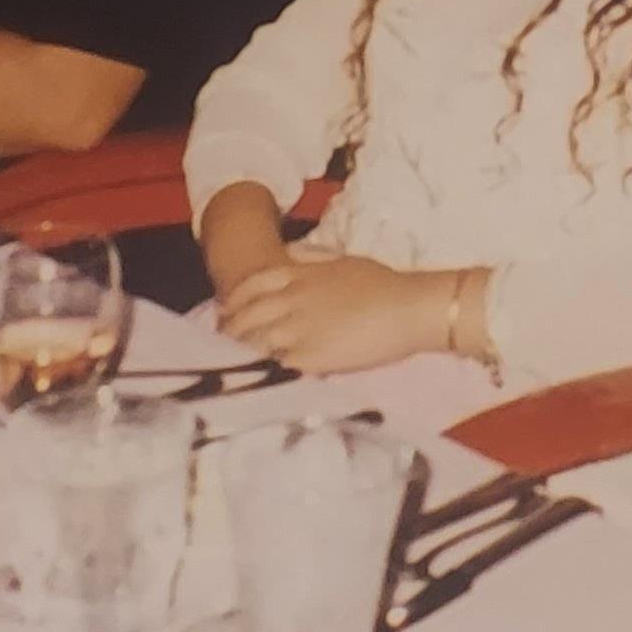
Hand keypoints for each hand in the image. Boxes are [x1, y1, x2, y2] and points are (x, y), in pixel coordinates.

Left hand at [217, 252, 445, 373]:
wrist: (408, 308)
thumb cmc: (384, 284)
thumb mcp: (344, 259)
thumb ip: (313, 257)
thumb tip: (290, 253)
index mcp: (299, 275)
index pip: (251, 285)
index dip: (234, 300)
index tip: (227, 311)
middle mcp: (291, 300)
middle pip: (246, 316)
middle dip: (230, 330)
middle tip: (223, 343)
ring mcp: (298, 329)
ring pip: (253, 342)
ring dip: (241, 352)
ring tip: (233, 364)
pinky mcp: (309, 357)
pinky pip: (274, 366)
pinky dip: (263, 371)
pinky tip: (258, 378)